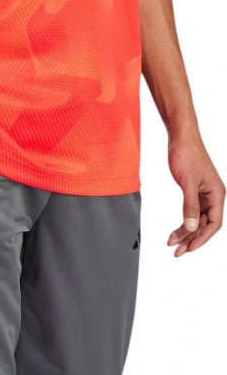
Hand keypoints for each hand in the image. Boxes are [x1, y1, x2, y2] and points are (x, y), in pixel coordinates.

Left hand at [166, 126, 225, 256]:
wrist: (180, 136)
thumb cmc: (186, 154)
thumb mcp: (187, 182)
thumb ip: (190, 205)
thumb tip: (191, 227)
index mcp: (217, 194)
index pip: (214, 224)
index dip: (202, 238)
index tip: (190, 248)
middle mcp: (213, 196)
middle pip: (205, 225)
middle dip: (191, 239)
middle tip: (177, 252)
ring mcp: (204, 194)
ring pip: (197, 220)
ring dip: (185, 232)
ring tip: (172, 243)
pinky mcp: (195, 190)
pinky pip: (191, 211)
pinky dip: (183, 221)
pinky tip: (174, 231)